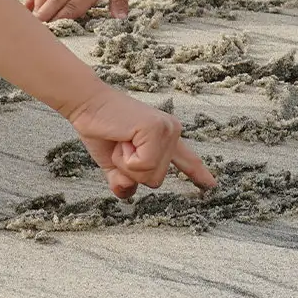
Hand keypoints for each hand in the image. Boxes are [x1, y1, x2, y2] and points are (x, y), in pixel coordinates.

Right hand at [25, 0, 130, 21]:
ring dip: (36, 6)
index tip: (52, 30)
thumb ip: (120, 0)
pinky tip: (24, 9)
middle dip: (45, 16)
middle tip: (34, 30)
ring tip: (27, 22)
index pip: (73, 6)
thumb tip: (120, 18)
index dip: (61, 18)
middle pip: (56, 1)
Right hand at [67, 83, 214, 199]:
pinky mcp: (157, 128)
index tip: (211, 185)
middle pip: (156, 181)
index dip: (198, 173)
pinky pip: (144, 165)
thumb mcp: (114, 164)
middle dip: (130, 171)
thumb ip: (124, 180)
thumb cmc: (100, 130)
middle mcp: (172, 132)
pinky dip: (126, 158)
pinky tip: (122, 138)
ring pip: (150, 175)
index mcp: (164, 138)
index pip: (185, 159)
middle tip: (120, 145)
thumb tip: (126, 192)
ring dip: (127, 164)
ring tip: (121, 139)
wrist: (86, 105)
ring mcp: (167, 129)